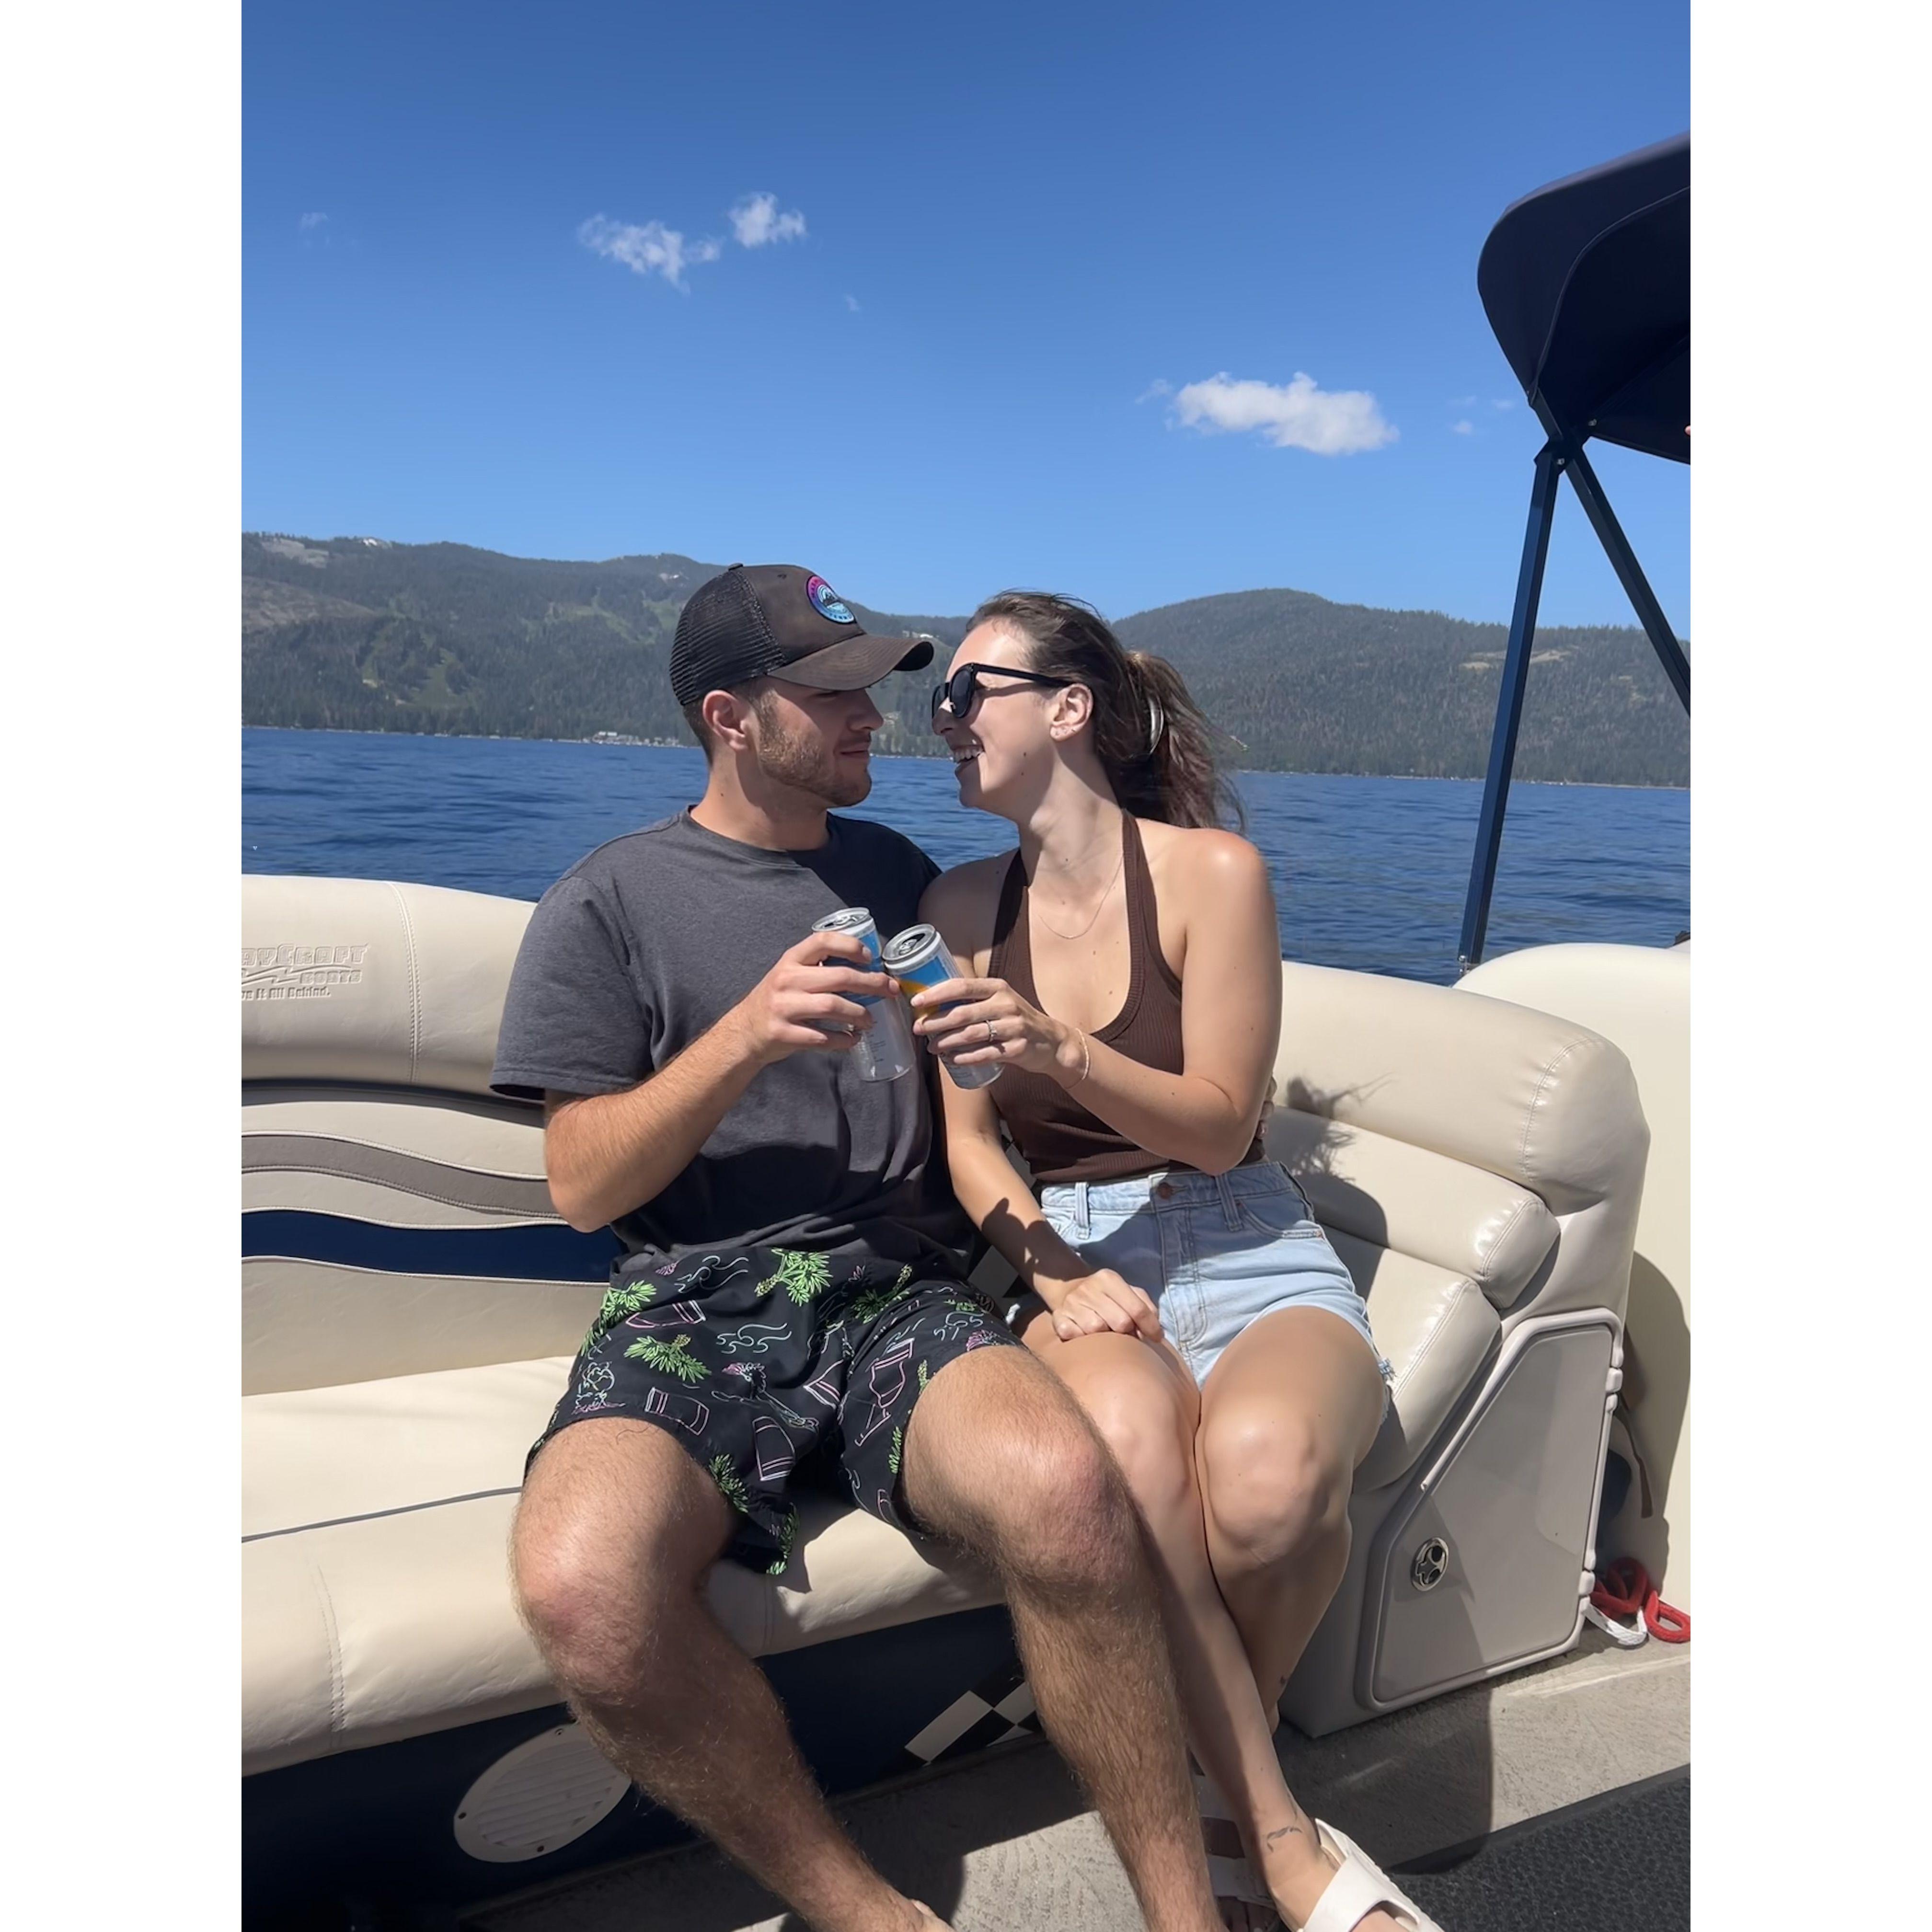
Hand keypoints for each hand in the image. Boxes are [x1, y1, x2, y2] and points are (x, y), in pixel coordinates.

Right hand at [729, 931, 893, 1067]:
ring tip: (870, 1020)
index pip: (822, 941)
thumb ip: (818, 969)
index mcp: (790, 960)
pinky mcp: (784, 1033)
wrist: (744, 1032)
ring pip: (832, 1006)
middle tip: (890, 990)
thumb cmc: (777, 1000)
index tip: (869, 956)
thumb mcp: (790, 975)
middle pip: (838, 977)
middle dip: (870, 983)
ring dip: (859, 1014)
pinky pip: (822, 1037)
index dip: (850, 945)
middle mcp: (786, 980)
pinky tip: (852, 1039)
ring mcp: (784, 1007)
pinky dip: (843, 1040)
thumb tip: (866, 970)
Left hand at [910, 974, 1083, 1081]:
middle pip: (962, 1013)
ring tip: (931, 1047)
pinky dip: (966, 1058)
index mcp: (998, 988)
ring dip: (946, 1042)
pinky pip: (985, 1054)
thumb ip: (973, 999)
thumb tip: (932, 1003)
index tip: (916, 1002)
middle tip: (918, 1028)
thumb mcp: (1000, 1001)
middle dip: (935, 1022)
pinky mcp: (1017, 1048)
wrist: (1051, 1041)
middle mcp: (1006, 1004)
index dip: (936, 994)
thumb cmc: (1016, 1019)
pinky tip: (952, 1060)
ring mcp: (1014, 1026)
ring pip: (971, 1035)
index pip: (962, 986)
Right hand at [1046, 1268, 1162, 1342]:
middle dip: (1127, 1332)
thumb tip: (1155, 1331)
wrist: (1069, 1289)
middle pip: (1120, 1323)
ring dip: (1105, 1336)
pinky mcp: (1058, 1317)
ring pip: (1097, 1330)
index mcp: (1108, 1278)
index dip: (1151, 1327)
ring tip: (1105, 1332)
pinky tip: (1085, 1334)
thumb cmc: (1107, 1296)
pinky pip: (1074, 1335)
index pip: (1137, 1309)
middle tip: (1125, 1332)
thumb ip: (1146, 1307)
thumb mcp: (1128, 1292)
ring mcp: (1071, 1302)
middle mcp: (1088, 1288)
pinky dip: (1081, 1338)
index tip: (1157, 1338)